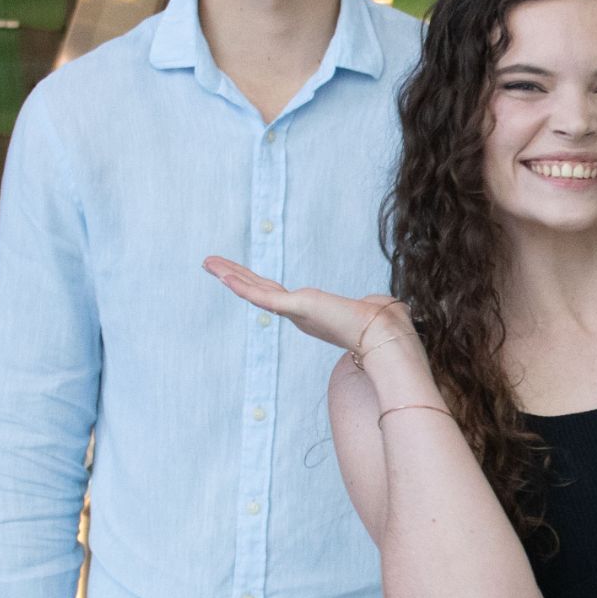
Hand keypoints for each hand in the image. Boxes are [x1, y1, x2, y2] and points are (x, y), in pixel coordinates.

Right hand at [203, 257, 413, 364]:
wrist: (384, 334)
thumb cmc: (382, 324)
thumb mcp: (369, 308)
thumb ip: (370, 306)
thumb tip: (388, 306)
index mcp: (310, 311)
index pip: (275, 293)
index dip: (255, 284)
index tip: (238, 275)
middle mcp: (297, 313)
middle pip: (258, 289)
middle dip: (233, 275)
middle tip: (210, 264)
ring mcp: (295, 311)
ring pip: (254, 290)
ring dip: (230, 275)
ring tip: (208, 263)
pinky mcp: (297, 308)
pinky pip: (263, 296)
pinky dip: (243, 286)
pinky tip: (225, 276)